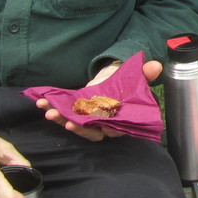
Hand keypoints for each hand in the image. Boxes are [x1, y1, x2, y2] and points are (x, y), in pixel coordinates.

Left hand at [34, 58, 163, 140]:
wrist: (115, 80)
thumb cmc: (128, 83)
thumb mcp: (136, 77)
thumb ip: (144, 74)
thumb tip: (155, 66)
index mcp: (122, 119)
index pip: (114, 128)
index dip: (104, 126)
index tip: (95, 122)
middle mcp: (105, 124)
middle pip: (92, 131)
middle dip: (79, 127)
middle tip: (67, 122)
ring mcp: (90, 120)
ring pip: (77, 125)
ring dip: (62, 120)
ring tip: (49, 112)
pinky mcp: (78, 113)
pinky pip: (65, 115)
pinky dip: (54, 110)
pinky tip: (42, 103)